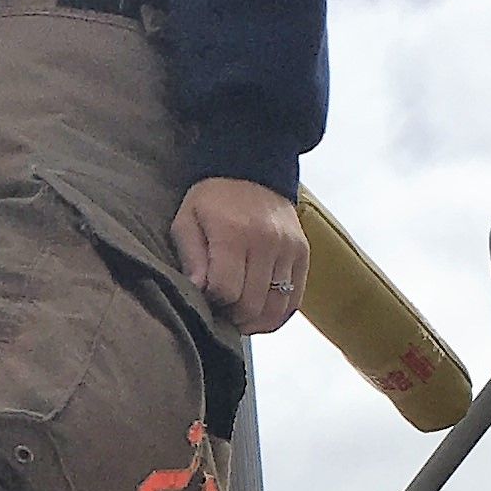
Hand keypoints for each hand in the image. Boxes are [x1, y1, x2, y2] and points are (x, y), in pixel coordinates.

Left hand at [172, 177, 307, 335]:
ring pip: (275, 308)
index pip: (226, 290)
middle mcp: (267, 242)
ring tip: (237, 316)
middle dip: (231, 316)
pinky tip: (259, 315)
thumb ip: (190, 257)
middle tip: (219, 311)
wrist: (253, 169)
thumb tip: (198, 291)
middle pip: (251, 304)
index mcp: (234, 233)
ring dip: (254, 321)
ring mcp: (289, 249)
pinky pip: (294, 300)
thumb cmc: (213, 198)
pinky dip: (276, 316)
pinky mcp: (303, 254)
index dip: (212, 302)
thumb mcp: (187, 220)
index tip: (204, 298)